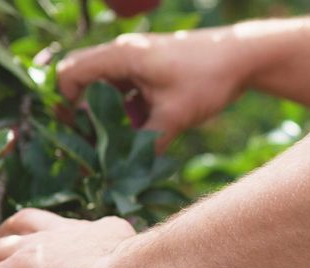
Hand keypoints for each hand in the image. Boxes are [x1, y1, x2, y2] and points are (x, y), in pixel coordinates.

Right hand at [57, 30, 250, 150]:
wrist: (243, 58)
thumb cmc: (207, 79)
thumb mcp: (174, 117)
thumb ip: (146, 144)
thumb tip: (125, 171)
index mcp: (120, 56)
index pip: (70, 75)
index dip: (65, 105)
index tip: (76, 133)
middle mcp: (123, 54)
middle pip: (84, 82)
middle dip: (84, 114)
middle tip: (93, 144)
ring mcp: (137, 62)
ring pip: (107, 90)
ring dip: (109, 115)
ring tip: (117, 143)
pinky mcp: (151, 71)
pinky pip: (127, 92)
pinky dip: (128, 112)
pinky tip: (142, 133)